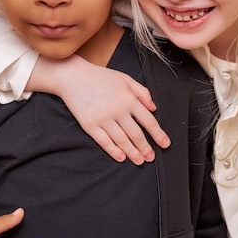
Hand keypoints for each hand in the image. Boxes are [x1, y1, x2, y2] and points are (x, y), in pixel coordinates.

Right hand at [34, 55, 170, 164]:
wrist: (72, 76)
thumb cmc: (99, 76)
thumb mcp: (125, 79)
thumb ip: (141, 92)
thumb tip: (154, 108)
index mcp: (128, 98)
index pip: (148, 121)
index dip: (158, 134)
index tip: (165, 144)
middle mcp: (118, 110)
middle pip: (136, 134)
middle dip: (145, 148)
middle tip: (151, 157)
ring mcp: (103, 118)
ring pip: (122, 140)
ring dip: (133, 153)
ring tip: (140, 161)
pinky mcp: (89, 125)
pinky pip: (104, 141)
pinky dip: (114, 151)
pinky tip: (121, 157)